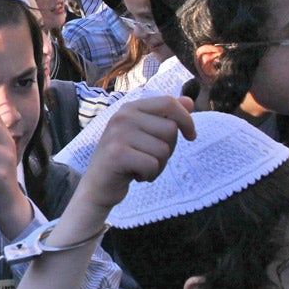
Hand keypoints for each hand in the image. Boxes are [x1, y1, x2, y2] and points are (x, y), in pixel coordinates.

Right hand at [79, 96, 195, 212]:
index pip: (168, 102)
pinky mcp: (117, 154)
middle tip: (149, 158)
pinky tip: (134, 176)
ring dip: (158, 166)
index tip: (191, 136)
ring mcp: (118, 134)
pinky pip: (152, 164)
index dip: (186, 119)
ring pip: (164, 149)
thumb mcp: (146, 135)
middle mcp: (123, 116)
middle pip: (170, 129)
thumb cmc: (126, 160)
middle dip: (168, 150)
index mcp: (131, 108)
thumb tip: (190, 101)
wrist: (97, 186)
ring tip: (140, 168)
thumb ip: (166, 117)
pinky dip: (149, 175)